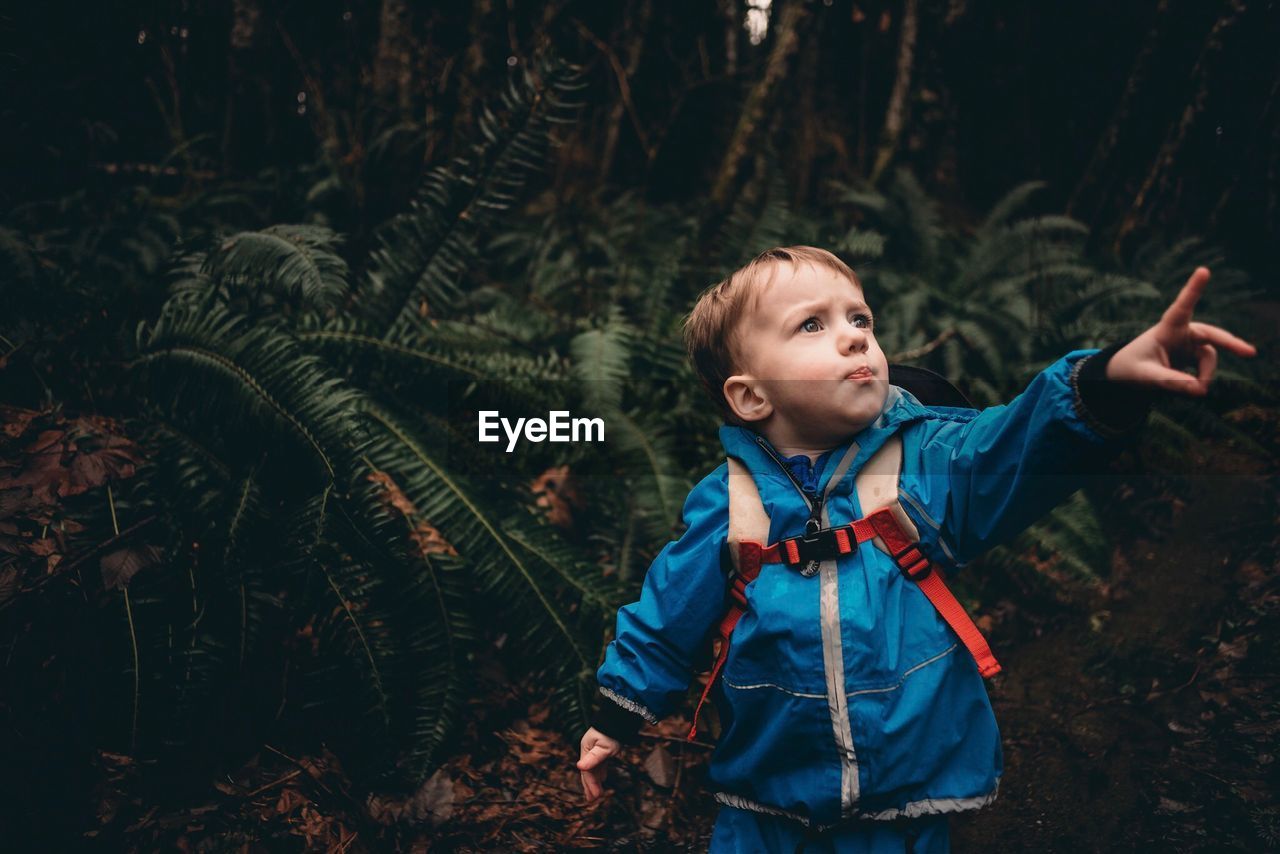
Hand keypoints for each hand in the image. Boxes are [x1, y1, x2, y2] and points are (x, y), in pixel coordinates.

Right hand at [577, 727, 620, 801]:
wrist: (617, 719)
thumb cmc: (611, 732)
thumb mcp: (603, 747)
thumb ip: (593, 758)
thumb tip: (579, 766)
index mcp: (585, 751)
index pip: (587, 772)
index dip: (591, 785)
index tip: (596, 797)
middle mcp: (588, 751)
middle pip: (587, 772)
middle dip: (590, 786)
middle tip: (592, 800)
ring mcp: (594, 750)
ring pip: (593, 770)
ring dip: (595, 782)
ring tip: (596, 794)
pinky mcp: (602, 749)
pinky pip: (599, 765)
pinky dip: (600, 773)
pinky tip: (603, 779)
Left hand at [1106, 267, 1256, 395]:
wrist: (1126, 374)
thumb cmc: (1131, 368)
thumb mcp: (1146, 377)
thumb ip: (1170, 382)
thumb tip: (1200, 389)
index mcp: (1166, 329)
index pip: (1181, 308)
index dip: (1193, 290)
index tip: (1203, 270)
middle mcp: (1181, 333)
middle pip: (1211, 335)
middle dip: (1231, 344)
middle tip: (1250, 353)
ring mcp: (1189, 345)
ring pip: (1209, 358)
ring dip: (1205, 375)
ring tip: (1197, 391)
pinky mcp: (1192, 357)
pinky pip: (1205, 369)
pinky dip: (1201, 380)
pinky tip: (1195, 388)